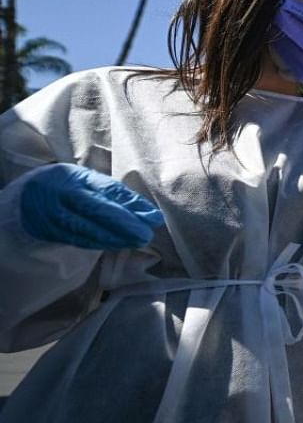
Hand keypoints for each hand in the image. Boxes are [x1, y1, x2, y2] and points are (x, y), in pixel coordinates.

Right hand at [20, 163, 165, 249]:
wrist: (28, 195)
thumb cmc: (71, 187)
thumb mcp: (91, 183)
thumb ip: (118, 196)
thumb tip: (151, 215)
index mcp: (78, 176)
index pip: (108, 189)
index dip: (133, 204)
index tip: (155, 217)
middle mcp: (64, 193)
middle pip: (97, 209)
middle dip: (125, 224)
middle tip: (146, 235)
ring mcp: (53, 212)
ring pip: (87, 228)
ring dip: (115, 238)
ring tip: (136, 242)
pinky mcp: (47, 230)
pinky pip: (77, 239)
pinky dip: (99, 243)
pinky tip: (116, 245)